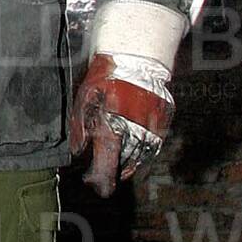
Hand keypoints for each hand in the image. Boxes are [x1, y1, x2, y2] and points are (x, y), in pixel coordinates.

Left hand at [68, 52, 173, 195]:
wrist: (135, 57)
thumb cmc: (105, 78)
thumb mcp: (85, 99)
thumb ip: (80, 127)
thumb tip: (77, 151)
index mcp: (113, 125)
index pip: (107, 161)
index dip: (100, 176)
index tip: (94, 185)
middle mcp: (135, 129)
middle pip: (125, 161)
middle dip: (113, 173)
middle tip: (104, 182)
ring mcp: (152, 124)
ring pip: (141, 154)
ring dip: (129, 165)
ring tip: (119, 172)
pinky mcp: (163, 118)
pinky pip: (155, 143)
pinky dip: (145, 153)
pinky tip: (136, 156)